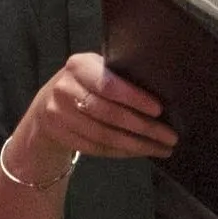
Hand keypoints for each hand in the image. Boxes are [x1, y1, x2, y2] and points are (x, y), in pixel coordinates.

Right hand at [10, 54, 173, 167]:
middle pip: (109, 113)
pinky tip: (141, 152)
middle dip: (144, 127)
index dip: (134, 98)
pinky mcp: (60, 136)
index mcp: (78, 66)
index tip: (160, 110)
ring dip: (137, 145)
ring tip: (162, 148)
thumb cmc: (84, 83)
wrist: (47, 103)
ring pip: (104, 135)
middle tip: (170, 136)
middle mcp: (64, 89)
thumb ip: (117, 75)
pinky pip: (97, 148)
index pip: (108, 84)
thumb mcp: (95, 69)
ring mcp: (59, 115)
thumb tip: (160, 90)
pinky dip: (122, 152)